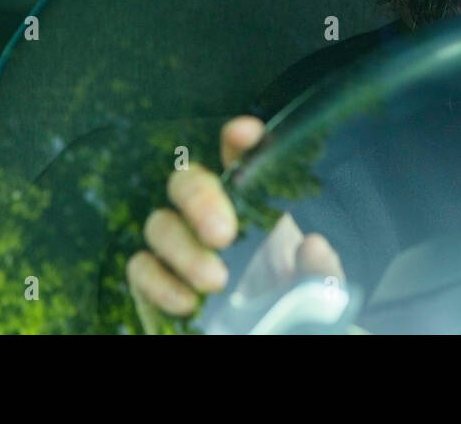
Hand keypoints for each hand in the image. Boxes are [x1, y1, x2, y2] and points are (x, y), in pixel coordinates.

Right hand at [126, 115, 344, 331]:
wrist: (259, 328)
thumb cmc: (287, 294)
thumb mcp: (315, 285)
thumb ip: (320, 268)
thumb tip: (312, 246)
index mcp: (250, 198)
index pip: (238, 154)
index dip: (239, 140)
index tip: (245, 133)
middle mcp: (207, 210)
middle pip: (186, 181)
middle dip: (201, 201)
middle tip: (224, 234)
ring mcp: (176, 241)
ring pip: (159, 225)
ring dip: (183, 250)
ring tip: (215, 280)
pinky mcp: (153, 276)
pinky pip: (140, 268)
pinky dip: (158, 283)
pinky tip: (187, 301)